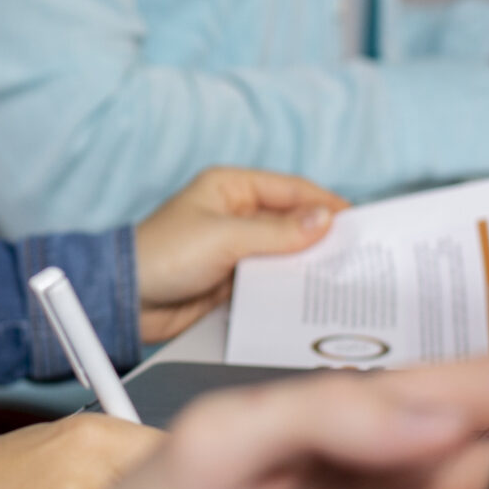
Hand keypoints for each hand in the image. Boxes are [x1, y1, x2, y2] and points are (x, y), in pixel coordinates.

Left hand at [132, 167, 341, 341]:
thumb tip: (324, 221)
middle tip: (362, 256)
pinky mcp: (235, 279)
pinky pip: (273, 279)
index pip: (292, 190)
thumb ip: (276, 232)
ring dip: (310, 266)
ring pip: (287, 253)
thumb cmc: (162, 255)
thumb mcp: (223, 239)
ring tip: (346, 280)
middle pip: (294, 222)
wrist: (126, 301)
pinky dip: (292, 287)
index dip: (327, 204)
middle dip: (324, 238)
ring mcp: (237, 247)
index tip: (361, 223)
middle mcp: (237, 214)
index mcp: (232, 188)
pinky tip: (314, 299)